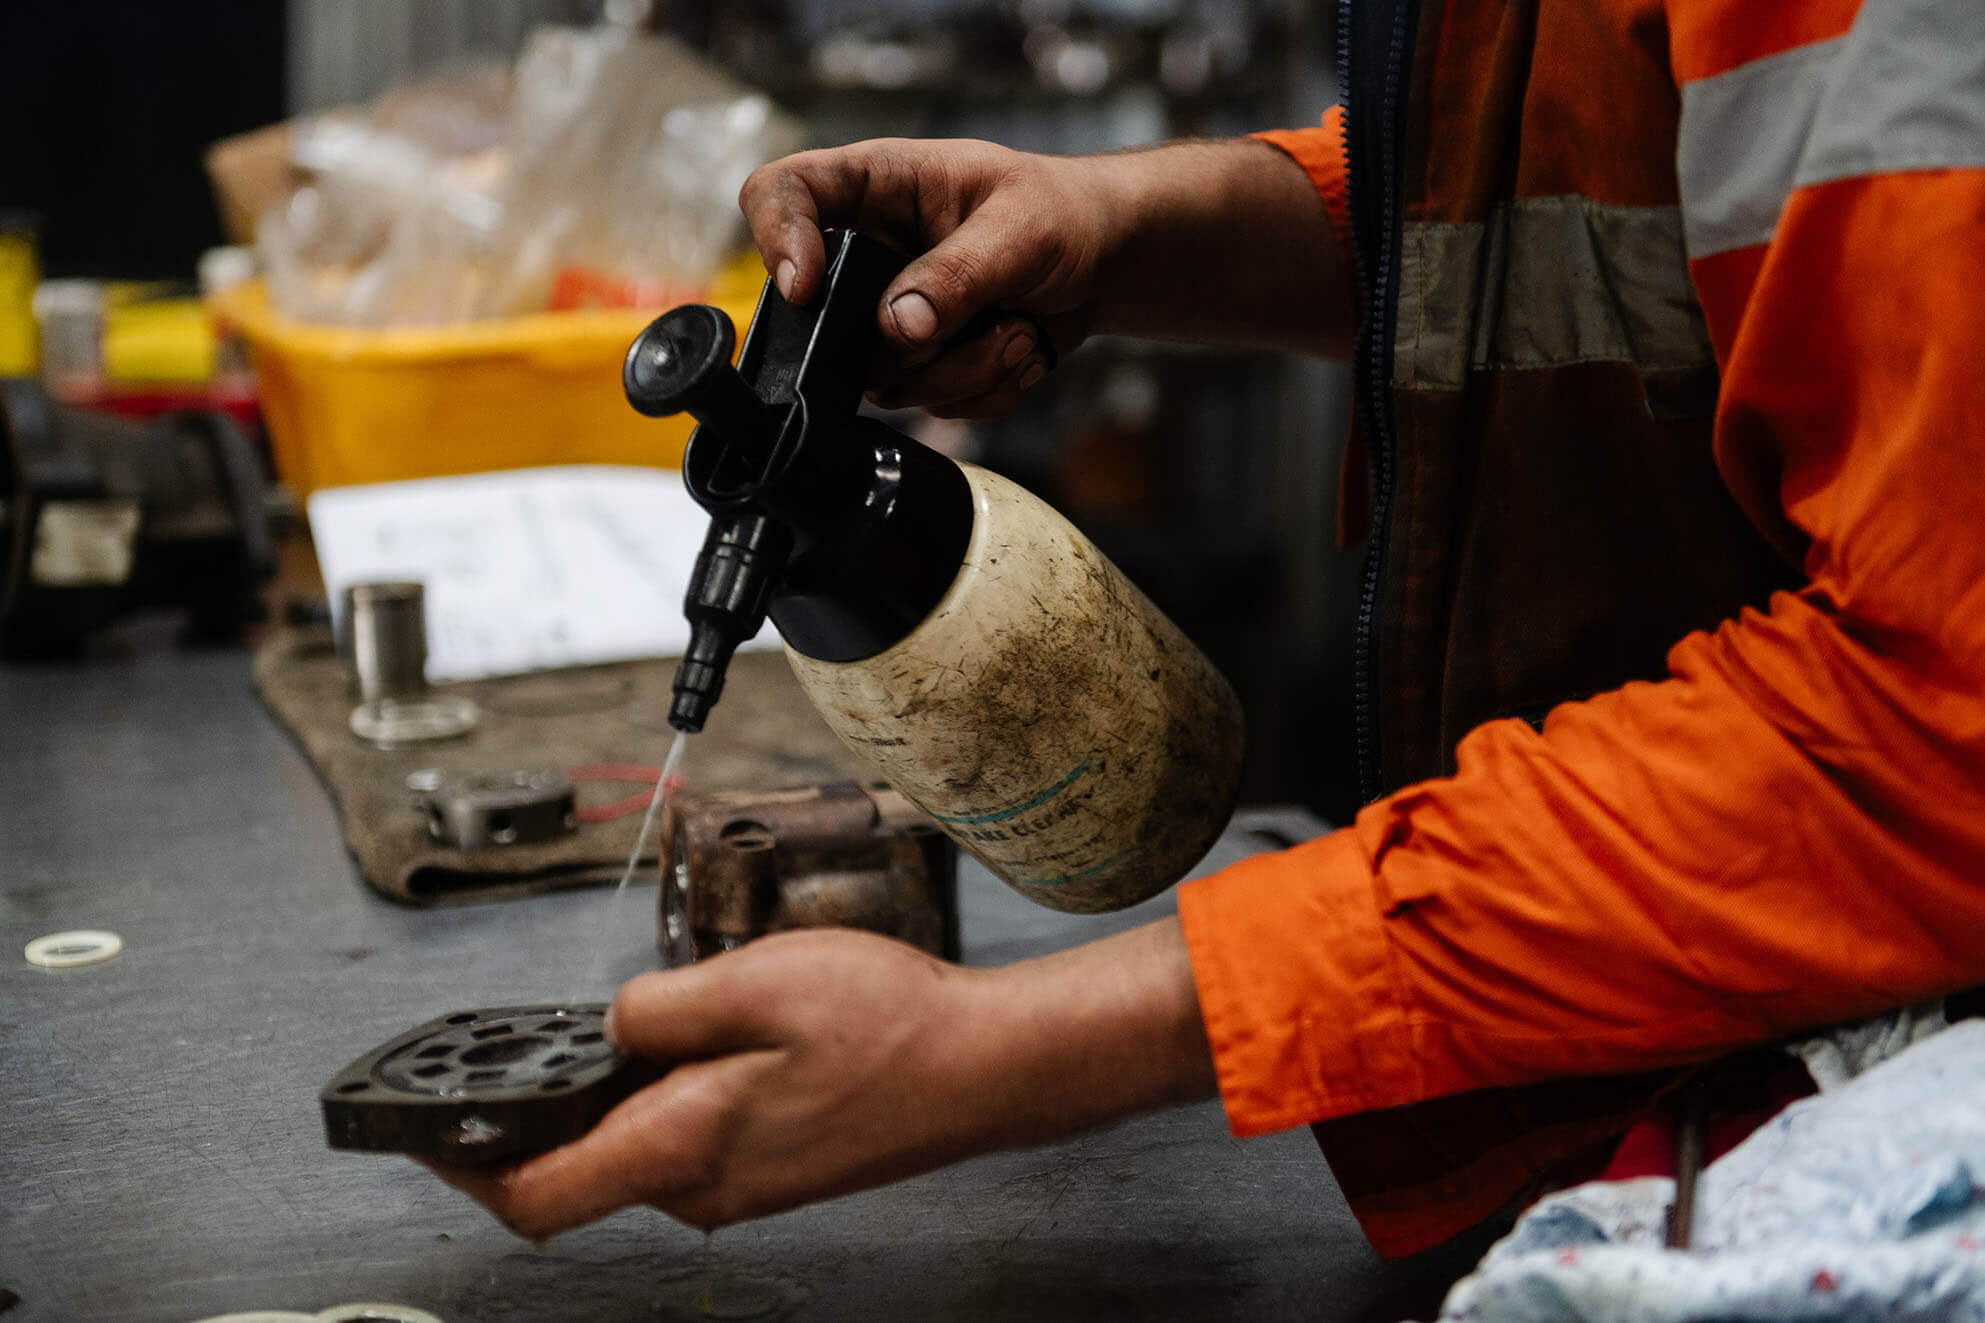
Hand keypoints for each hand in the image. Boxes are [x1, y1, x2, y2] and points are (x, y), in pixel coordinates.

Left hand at [424, 919, 1215, 1237]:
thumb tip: (610, 1026)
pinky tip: (698, 1041)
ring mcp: (739, 1186)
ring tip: (630, 1024)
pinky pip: (686, 1142)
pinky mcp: (770, 1170)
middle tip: (523, 1043)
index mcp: (679, 1147)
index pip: (533, 1192)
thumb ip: (657, 1008)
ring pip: (636, 1149)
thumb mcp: (756, 984)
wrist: (986, 1068)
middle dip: (537, 1111)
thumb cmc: (891, 1028)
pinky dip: (662, 1099)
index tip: (420, 1125)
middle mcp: (700, 1186)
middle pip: (579, 1170)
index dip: (460, 1161)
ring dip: (610, 1097)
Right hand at [739, 137, 1350, 418]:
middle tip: (991, 316)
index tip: (805, 287)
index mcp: (875, 187)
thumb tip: (896, 328)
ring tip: (1018, 326)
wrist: (1107, 264)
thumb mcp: (1018, 230)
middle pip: (827, 321)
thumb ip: (956, 276)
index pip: (781, 192)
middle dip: (915, 342)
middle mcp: (868, 256)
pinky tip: (1018, 346)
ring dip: (967, 368)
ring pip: (887, 380)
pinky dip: (986, 389)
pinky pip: (931, 405)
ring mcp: (887, 318)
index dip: (776, 239)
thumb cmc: (1065, 215)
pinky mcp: (918, 366)